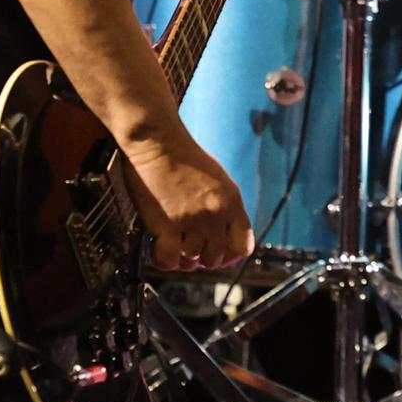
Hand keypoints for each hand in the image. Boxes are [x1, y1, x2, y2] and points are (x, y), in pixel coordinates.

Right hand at [124, 136, 252, 271]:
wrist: (158, 141)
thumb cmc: (182, 155)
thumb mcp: (217, 178)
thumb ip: (223, 205)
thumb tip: (221, 229)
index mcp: (231, 201)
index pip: (243, 246)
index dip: (230, 256)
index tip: (219, 255)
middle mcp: (216, 214)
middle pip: (216, 258)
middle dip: (202, 258)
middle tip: (190, 248)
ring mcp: (192, 221)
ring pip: (192, 261)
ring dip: (182, 258)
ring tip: (174, 245)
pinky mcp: (167, 225)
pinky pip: (170, 260)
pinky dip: (164, 259)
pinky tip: (160, 247)